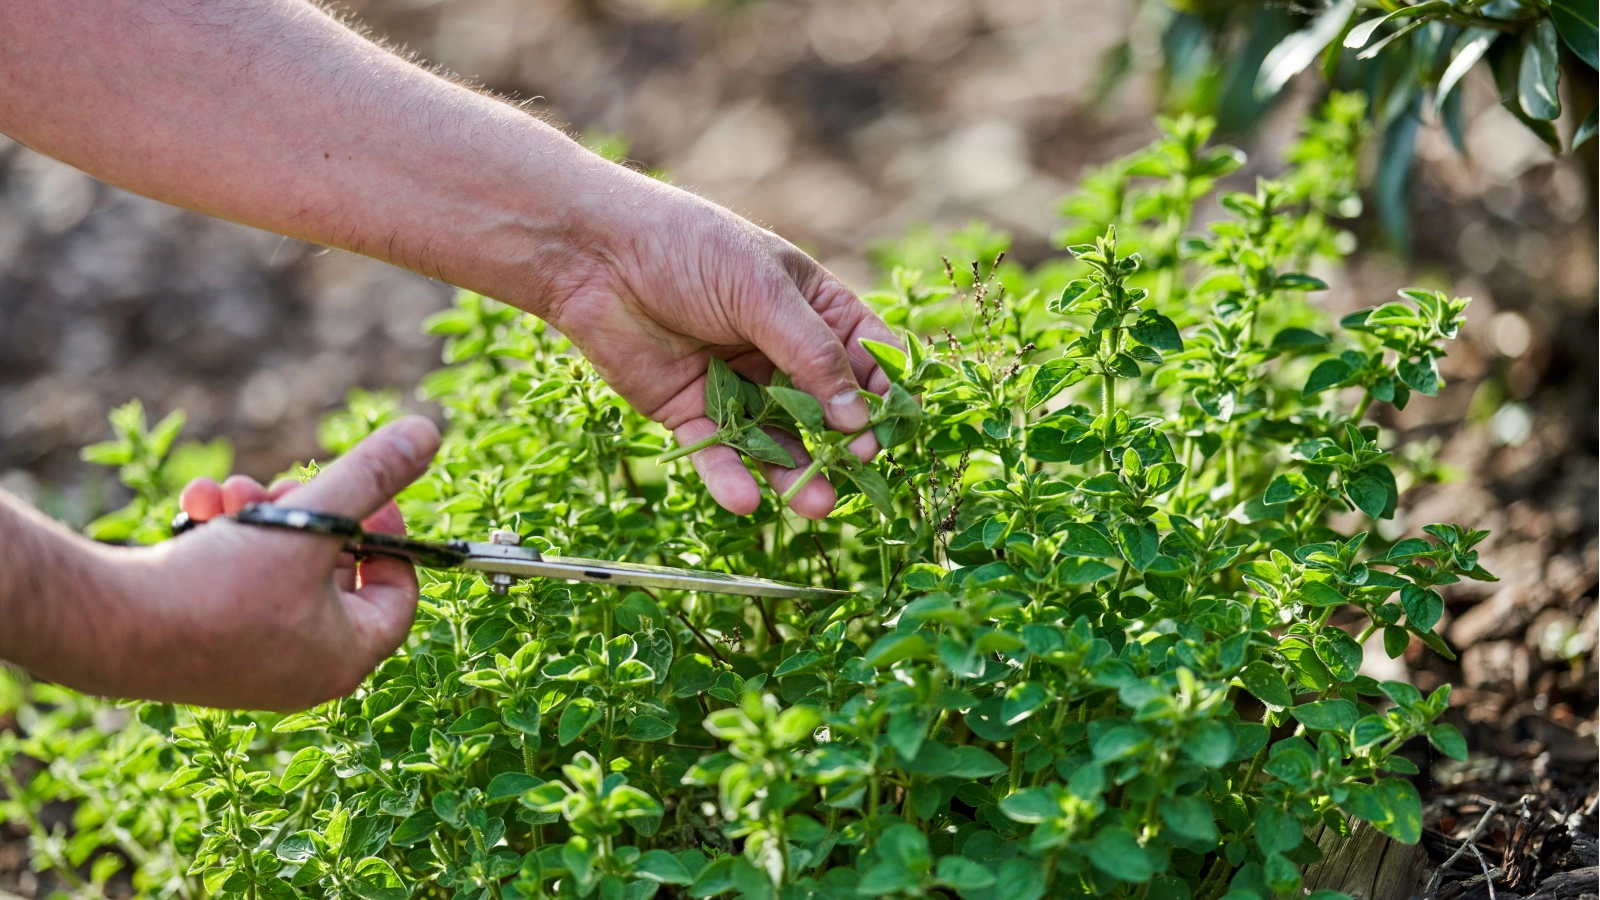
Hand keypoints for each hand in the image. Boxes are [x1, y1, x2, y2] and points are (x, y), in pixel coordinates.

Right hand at [122, 417, 439, 710]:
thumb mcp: (313, 518)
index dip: (389, 533)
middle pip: (334, 574)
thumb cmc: (218, 587)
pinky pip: (235, 586)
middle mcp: (304, 672)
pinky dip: (223, 542)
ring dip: (261, 518)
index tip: (364, 494)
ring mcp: (251, 665)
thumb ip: (373, 473)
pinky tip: (199, 508)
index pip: (399, 591)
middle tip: (286, 486)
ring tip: (234, 492)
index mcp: (346, 656)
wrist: (104, 624)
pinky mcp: (204, 649)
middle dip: (311, 515)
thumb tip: (425, 433)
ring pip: (279, 570)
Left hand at [534, 168, 900, 519]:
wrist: (596, 255)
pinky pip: (717, 452)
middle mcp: (777, 349)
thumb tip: (857, 417)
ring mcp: (735, 382)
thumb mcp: (761, 292)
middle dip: (843, 443)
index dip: (883, 392)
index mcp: (810, 307)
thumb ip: (812, 355)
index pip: (865, 355)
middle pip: (824, 408)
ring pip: (774, 440)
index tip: (896, 429)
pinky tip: (748, 500)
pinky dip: (731, 478)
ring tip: (817, 504)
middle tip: (858, 472)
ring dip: (796, 473)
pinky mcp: (689, 410)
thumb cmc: (688, 249)